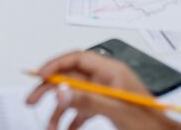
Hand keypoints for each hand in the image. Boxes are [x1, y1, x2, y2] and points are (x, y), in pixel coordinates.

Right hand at [26, 51, 180, 129]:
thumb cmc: (148, 122)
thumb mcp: (114, 109)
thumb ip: (86, 100)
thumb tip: (60, 92)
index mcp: (111, 70)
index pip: (77, 59)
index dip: (56, 64)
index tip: (39, 75)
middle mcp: (106, 78)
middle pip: (71, 77)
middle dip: (50, 89)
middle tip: (31, 99)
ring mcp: (105, 92)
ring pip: (74, 96)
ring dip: (59, 111)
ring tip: (50, 126)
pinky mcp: (106, 106)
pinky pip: (83, 109)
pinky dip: (72, 119)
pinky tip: (65, 129)